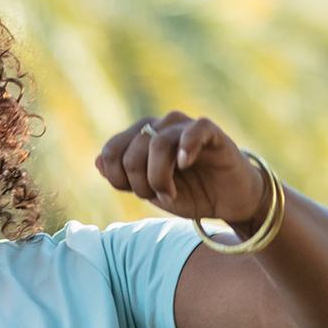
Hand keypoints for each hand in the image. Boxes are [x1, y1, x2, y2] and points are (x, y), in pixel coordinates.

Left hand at [96, 112, 274, 233]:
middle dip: (140, 183)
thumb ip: (124, 177)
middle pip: (132, 151)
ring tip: (171, 194)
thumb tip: (97, 161)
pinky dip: (186, 148)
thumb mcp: (152, 191)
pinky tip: (185, 166)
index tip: (139, 194)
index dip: (119, 179)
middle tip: (159, 196)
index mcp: (141, 137)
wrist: (230, 201)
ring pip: (157, 143)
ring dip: (159, 177)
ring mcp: (186, 127)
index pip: (111, 152)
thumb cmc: (192, 194)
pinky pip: (194, 130)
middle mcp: (161, 126)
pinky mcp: (212, 133)